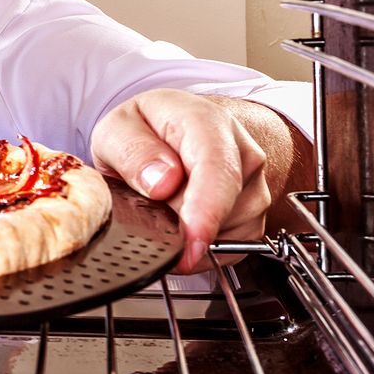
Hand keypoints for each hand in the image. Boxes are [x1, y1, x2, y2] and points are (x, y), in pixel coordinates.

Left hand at [89, 89, 270, 273]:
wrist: (175, 132)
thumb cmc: (146, 129)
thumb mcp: (117, 128)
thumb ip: (132, 151)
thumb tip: (160, 183)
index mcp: (209, 123)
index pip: (217, 170)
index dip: (205, 211)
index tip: (190, 242)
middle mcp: (244, 155)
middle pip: (218, 211)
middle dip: (175, 222)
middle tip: (146, 200)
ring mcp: (255, 190)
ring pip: (224, 235)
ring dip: (186, 233)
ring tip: (164, 203)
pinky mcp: (254, 220)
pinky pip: (229, 251)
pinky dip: (198, 249)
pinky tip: (179, 221)